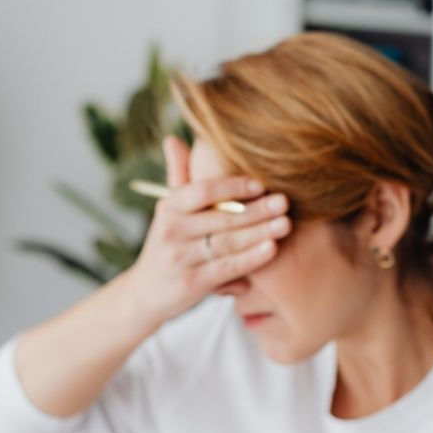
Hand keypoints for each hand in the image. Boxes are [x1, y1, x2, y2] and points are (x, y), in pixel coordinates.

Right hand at [124, 135, 290, 325]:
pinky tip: (272, 249)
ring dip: (259, 232)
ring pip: (227, 242)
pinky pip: (227, 268)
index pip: (200, 191)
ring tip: (285, 224)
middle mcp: (171, 231)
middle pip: (220, 217)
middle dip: (255, 210)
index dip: (231, 186)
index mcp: (169, 207)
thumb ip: (178, 176)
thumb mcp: (168, 211)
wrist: (146, 293)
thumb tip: (173, 138)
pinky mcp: (191, 284)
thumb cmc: (169, 245)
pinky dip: (251, 258)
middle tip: (284, 202)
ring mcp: (180, 259)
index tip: (260, 184)